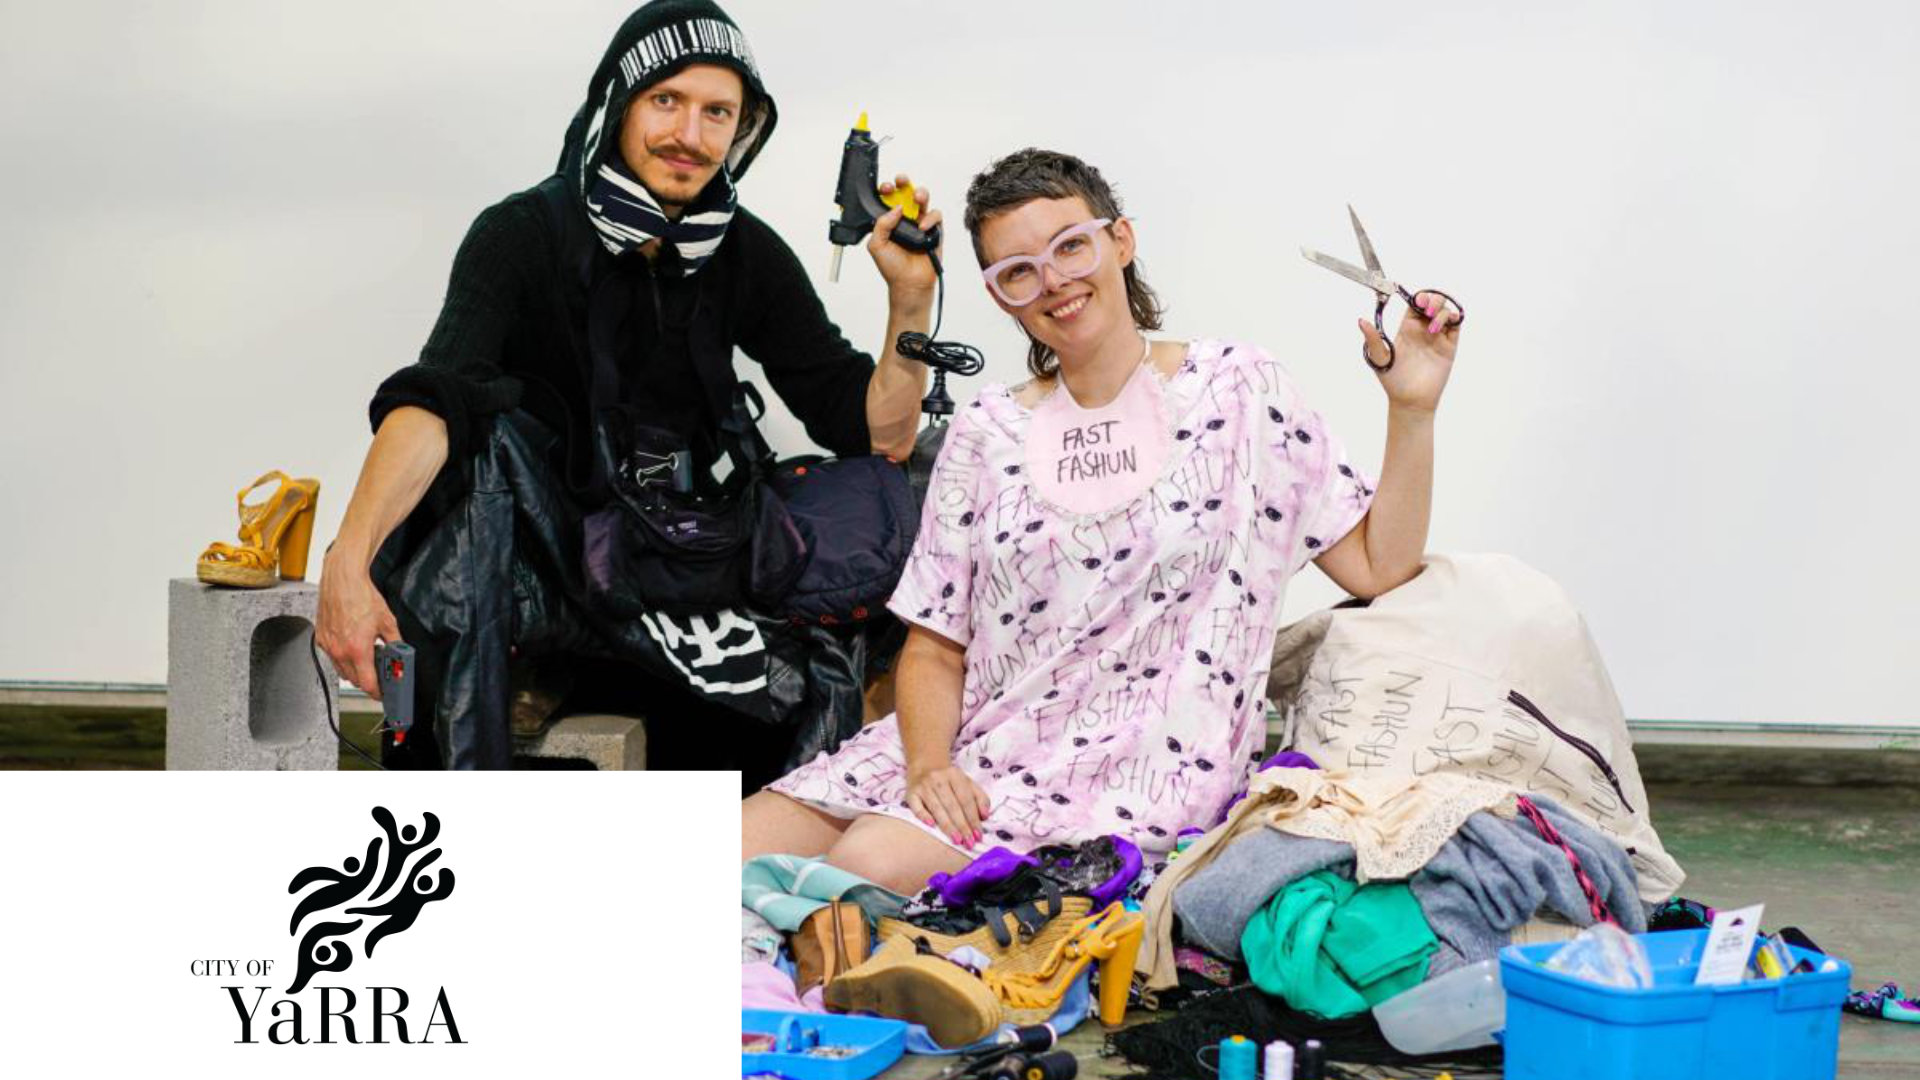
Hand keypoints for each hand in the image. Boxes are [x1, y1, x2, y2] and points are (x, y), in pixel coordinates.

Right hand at [315, 556, 401, 700]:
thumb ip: (396, 643)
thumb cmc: (362, 596)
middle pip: (354, 680)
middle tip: (379, 673)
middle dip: (367, 680)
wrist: (343, 580)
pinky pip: (332, 658)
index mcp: (357, 649)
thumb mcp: (388, 621)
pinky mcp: (321, 638)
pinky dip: (342, 658)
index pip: (367, 684)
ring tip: (366, 657)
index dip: (377, 692)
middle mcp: (339, 650)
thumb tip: (402, 654)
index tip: (383, 693)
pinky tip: (352, 646)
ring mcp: (328, 645)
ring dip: (354, 670)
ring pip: (341, 671)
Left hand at [868, 173, 941, 303]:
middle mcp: (905, 218)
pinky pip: (935, 215)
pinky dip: (930, 218)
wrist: (909, 283)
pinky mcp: (934, 229)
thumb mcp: (876, 245)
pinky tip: (922, 228)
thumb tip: (896, 208)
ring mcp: (920, 222)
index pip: (888, 198)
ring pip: (923, 198)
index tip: (885, 188)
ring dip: (920, 193)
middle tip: (900, 181)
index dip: (887, 189)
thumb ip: (881, 224)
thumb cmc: (892, 267)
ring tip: (916, 198)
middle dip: (903, 182)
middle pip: (906, 191)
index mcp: (889, 219)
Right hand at [904, 762, 989, 848]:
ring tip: (957, 840)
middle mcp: (938, 778)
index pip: (966, 799)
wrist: (925, 763)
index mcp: (955, 775)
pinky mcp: (910, 793)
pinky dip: (924, 816)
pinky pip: (916, 807)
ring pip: (937, 808)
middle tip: (969, 842)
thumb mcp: (967, 782)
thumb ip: (980, 798)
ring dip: (948, 826)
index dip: (973, 818)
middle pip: (952, 805)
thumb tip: (985, 816)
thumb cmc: (950, 779)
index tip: (978, 835)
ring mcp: (923, 785)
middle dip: (962, 826)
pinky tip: (932, 826)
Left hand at [1359, 291, 1460, 412]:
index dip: (1418, 297)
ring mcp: (1437, 337)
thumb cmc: (1392, 380)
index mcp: (1407, 328)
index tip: (1416, 300)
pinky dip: (1453, 318)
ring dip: (1441, 310)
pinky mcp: (1449, 346)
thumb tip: (1361, 320)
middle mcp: (1423, 330)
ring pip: (1445, 311)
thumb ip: (1372, 338)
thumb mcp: (1379, 357)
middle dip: (1432, 298)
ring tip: (1432, 327)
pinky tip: (1444, 326)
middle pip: (1433, 302)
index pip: (1415, 304)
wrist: (1410, 400)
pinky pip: (1456, 325)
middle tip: (1426, 308)